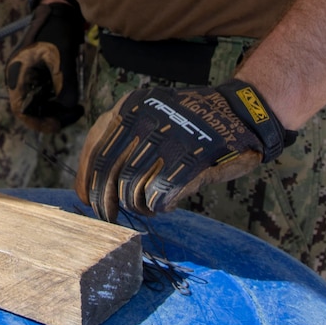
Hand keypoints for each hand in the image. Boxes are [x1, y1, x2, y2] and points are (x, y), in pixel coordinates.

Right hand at [4, 0, 84, 132]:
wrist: (58, 11)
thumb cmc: (57, 32)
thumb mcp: (63, 59)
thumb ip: (66, 85)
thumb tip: (69, 106)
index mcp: (17, 74)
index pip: (22, 110)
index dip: (39, 122)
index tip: (59, 124)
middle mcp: (18, 78)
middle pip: (31, 109)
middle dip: (52, 115)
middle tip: (75, 112)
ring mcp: (27, 76)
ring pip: (38, 103)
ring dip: (55, 109)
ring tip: (76, 106)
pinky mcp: (36, 74)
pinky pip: (43, 94)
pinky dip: (56, 100)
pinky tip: (71, 98)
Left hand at [75, 79, 295, 219]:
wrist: (239, 111)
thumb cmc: (188, 122)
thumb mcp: (148, 116)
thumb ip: (120, 142)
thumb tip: (86, 187)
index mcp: (130, 107)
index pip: (94, 148)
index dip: (85, 179)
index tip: (85, 198)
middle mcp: (145, 121)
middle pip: (108, 171)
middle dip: (104, 200)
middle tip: (107, 216)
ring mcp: (168, 140)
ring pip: (132, 188)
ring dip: (137, 205)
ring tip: (148, 204)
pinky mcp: (191, 161)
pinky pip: (160, 196)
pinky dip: (159, 206)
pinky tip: (167, 203)